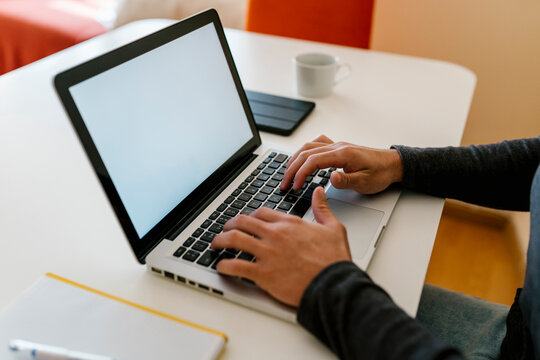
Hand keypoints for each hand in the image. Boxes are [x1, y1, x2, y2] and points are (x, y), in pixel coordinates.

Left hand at [211, 187, 350, 306]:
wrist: (334, 285)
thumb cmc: (334, 260)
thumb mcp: (334, 228)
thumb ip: (323, 208)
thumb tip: (318, 191)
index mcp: (290, 224)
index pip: (260, 212)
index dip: (249, 216)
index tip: (245, 222)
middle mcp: (275, 235)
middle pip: (242, 221)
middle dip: (228, 224)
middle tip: (224, 231)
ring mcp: (267, 253)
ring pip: (234, 239)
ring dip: (220, 240)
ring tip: (215, 245)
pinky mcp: (263, 274)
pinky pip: (236, 266)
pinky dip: (224, 265)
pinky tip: (221, 266)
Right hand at [280, 134, 402, 193]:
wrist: (393, 164)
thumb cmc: (381, 173)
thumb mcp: (366, 182)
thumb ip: (347, 180)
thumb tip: (331, 178)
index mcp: (342, 154)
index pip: (313, 161)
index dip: (300, 174)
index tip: (295, 186)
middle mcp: (337, 147)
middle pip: (306, 153)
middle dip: (292, 168)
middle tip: (284, 184)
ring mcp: (337, 146)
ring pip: (308, 147)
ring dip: (295, 160)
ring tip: (288, 174)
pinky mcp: (338, 149)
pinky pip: (315, 145)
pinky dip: (304, 152)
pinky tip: (301, 160)